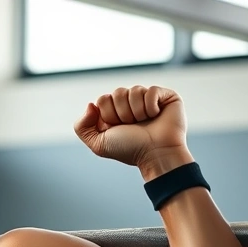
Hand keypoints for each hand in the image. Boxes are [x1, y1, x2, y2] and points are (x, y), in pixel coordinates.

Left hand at [74, 85, 190, 176]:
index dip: (108, 115)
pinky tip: (156, 116)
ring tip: (145, 122)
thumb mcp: (99, 143)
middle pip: (117, 92)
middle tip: (132, 125)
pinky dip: (151, 106)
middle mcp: (130, 103)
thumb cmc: (130, 149)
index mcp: (114, 112)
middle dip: (122, 113)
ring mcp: (148, 98)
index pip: (103, 99)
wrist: (155, 154)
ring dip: (137, 112)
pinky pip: (151, 90)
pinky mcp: (165, 96)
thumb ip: (82, 127)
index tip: (118, 128)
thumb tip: (91, 104)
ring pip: (134, 90)